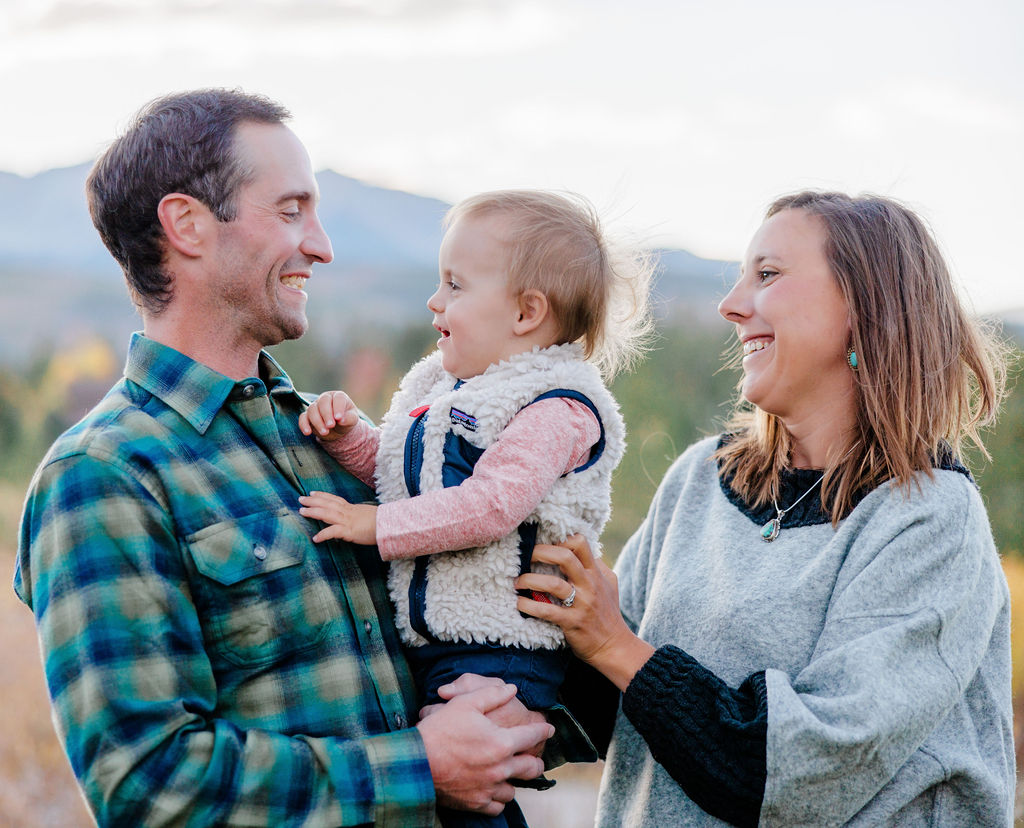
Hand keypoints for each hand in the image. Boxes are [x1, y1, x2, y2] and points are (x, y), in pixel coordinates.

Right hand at [298, 391, 359, 442]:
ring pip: (312, 409)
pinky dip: (303, 424)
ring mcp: (315, 406)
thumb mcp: (352, 420)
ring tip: (325, 432)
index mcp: (338, 396)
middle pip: (323, 402)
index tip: (339, 418)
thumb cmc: (346, 420)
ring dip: (317, 421)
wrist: (338, 428)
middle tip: (331, 426)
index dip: (338, 407)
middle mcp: (326, 398)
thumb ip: (349, 418)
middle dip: (326, 415)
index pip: (338, 398)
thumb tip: (341, 420)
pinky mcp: (307, 415)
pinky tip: (308, 432)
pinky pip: (302, 417)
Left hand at [298, 491, 377, 544]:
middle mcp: (348, 512)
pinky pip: (333, 532)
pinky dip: (323, 535)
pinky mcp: (349, 531)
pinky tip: (315, 538)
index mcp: (352, 508)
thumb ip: (359, 516)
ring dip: (313, 512)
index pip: (335, 499)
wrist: (390, 525)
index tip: (313, 493)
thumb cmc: (382, 522)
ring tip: (301, 511)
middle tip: (301, 498)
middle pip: (327, 504)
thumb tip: (356, 519)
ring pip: (327, 514)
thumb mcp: (368, 515)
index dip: (323, 496)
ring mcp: (347, 521)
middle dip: (313, 501)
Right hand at [417, 682, 553, 814]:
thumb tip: (512, 689)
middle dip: (536, 761)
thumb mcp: (465, 702)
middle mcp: (500, 768)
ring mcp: (488, 788)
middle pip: (531, 768)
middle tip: (536, 758)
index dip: (543, 730)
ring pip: (513, 790)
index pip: (532, 736)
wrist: (416, 762)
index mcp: (501, 742)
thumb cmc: (440, 730)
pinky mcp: (475, 803)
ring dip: (514, 781)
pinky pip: (496, 806)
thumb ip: (492, 694)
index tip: (549, 729)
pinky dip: (497, 799)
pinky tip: (493, 790)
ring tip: (510, 774)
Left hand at [515, 534, 654, 690]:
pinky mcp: (572, 622)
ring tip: (518, 582)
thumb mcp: (609, 585)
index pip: (581, 543)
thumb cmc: (609, 614)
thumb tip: (581, 550)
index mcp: (596, 573)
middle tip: (526, 556)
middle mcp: (590, 585)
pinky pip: (547, 611)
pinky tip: (520, 604)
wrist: (614, 647)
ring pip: (553, 583)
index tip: (547, 546)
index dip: (561, 540)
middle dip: (541, 552)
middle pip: (565, 557)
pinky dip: (529, 606)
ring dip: (530, 580)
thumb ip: (597, 567)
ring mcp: (581, 604)